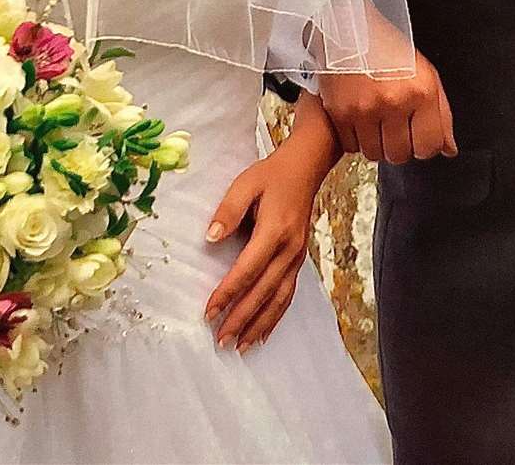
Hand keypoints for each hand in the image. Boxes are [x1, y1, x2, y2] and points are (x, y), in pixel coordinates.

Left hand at [203, 149, 318, 354]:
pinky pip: (288, 294)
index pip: (248, 269)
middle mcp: (289, 249)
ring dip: (258, 324)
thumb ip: (228, 210)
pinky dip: (275, 317)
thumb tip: (210, 238)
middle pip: (263, 292)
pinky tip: (262, 332)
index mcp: (274, 230)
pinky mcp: (298, 260)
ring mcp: (297, 257)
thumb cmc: (272, 175)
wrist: (305, 168)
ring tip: (239, 346)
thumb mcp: (245, 183)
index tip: (209, 312)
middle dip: (241, 318)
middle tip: (220, 340)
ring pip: (278, 299)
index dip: (227, 293)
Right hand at [319, 49, 456, 162]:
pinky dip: (354, 138)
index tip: (418, 138)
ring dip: (375, 143)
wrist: (347, 28)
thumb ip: (441, 113)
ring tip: (374, 121)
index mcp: (421, 91)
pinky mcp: (339, 112)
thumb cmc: (386, 47)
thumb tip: (448, 148)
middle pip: (400, 155)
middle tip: (394, 127)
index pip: (430, 146)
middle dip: (398, 146)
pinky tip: (358, 118)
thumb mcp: (424, 72)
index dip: (425, 146)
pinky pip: (351, 146)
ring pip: (374, 154)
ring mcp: (365, 108)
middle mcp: (394, 101)